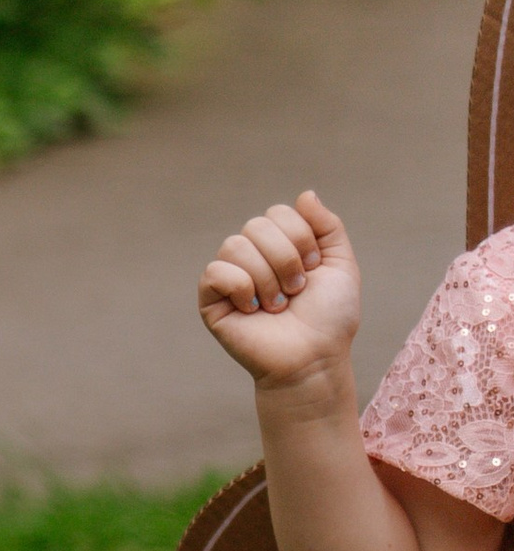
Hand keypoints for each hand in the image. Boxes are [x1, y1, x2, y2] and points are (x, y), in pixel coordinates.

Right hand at [198, 191, 360, 389]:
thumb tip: (306, 194)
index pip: (279, 213)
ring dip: (267, 279)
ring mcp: (229, 276)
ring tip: (277, 305)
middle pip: (257, 225)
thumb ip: (327, 226)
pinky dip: (242, 288)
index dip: (301, 239)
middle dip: (286, 260)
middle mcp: (252, 256)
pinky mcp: (210, 299)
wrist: (314, 357)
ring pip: (236, 246)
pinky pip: (216, 272)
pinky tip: (253, 309)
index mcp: (280, 245)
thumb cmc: (329, 318)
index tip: (314, 269)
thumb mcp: (341, 265)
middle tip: (296, 290)